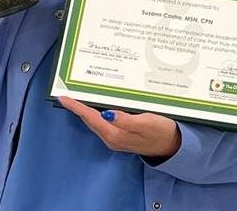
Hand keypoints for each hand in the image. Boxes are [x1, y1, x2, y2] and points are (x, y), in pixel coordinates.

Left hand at [58, 96, 180, 157]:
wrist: (172, 146)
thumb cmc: (161, 131)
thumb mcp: (146, 123)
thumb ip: (126, 120)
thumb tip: (106, 114)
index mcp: (114, 134)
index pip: (90, 117)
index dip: (76, 107)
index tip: (63, 97)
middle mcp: (111, 137)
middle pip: (89, 119)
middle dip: (78, 106)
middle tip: (68, 91)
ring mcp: (116, 136)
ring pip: (95, 120)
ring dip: (86, 108)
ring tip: (78, 94)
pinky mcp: (121, 134)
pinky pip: (103, 121)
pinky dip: (97, 111)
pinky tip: (98, 102)